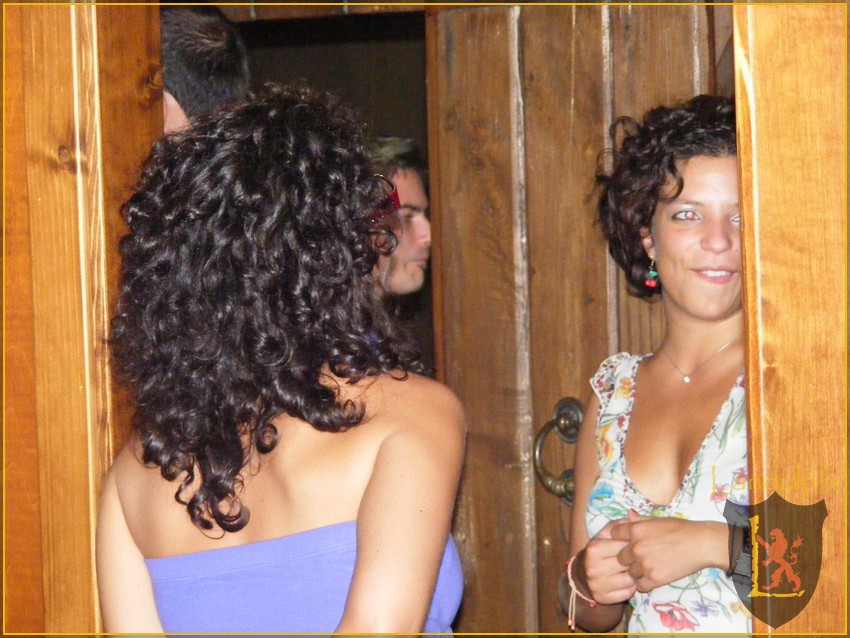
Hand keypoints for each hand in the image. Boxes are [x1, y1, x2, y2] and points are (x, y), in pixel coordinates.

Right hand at [581, 519, 637, 603]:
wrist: (584, 572)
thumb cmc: (601, 548)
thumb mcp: (607, 533)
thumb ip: (620, 524)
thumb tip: (633, 514)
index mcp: (594, 548)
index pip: (624, 547)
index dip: (634, 546)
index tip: (638, 545)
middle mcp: (592, 567)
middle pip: (627, 565)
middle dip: (636, 562)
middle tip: (640, 558)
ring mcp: (596, 584)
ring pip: (629, 581)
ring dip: (635, 576)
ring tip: (634, 570)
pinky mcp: (601, 598)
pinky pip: (626, 594)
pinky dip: (631, 588)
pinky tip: (629, 581)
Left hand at [611, 510, 726, 591]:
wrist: (701, 544)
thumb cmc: (681, 529)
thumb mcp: (658, 520)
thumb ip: (640, 520)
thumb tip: (628, 514)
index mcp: (636, 529)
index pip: (614, 534)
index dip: (620, 538)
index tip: (626, 542)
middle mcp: (636, 547)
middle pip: (620, 557)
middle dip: (628, 558)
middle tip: (640, 558)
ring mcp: (644, 564)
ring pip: (630, 572)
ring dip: (637, 572)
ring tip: (650, 567)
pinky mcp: (654, 578)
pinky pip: (640, 586)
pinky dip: (645, 583)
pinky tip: (654, 576)